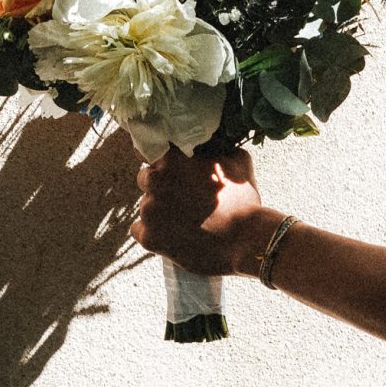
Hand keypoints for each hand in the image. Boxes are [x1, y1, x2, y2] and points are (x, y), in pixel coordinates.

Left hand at [130, 147, 280, 275]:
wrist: (246, 241)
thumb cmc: (243, 200)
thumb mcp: (236, 161)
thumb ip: (216, 150)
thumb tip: (212, 144)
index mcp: (172, 160)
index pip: (149, 150)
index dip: (159, 160)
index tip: (166, 167)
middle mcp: (155, 182)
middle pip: (146, 179)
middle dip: (161, 186)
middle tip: (182, 197)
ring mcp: (149, 211)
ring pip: (146, 206)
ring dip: (160, 211)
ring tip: (184, 221)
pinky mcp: (149, 237)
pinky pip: (139, 230)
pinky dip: (152, 232)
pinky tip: (172, 234)